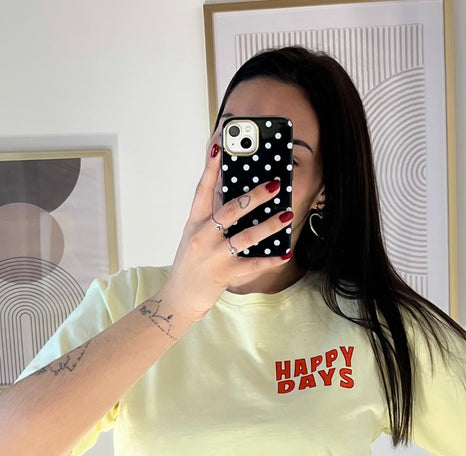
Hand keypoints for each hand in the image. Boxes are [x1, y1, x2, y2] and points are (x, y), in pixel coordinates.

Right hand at [161, 143, 292, 323]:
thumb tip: (234, 198)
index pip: (203, 189)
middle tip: (275, 184)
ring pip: (245, 236)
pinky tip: (285, 253)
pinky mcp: (225, 274)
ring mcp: (214, 255)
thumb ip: (210, 217)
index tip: (220, 146)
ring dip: (269, 225)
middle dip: (255, 196)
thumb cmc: (190, 265)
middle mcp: (203, 236)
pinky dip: (271, 260)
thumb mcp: (194, 236)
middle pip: (230, 210)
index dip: (211, 167)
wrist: (178, 299)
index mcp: (195, 222)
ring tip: (286, 215)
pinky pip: (253, 265)